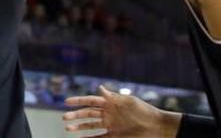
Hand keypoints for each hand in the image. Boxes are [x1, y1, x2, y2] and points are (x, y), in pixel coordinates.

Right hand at [63, 86, 177, 137]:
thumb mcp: (128, 101)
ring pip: (90, 126)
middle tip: (64, 117)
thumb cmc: (143, 111)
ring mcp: (110, 125)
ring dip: (79, 127)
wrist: (156, 126)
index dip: (79, 101)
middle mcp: (108, 114)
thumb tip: (99, 88)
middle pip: (88, 113)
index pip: (91, 100)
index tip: (66, 102)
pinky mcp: (114, 136)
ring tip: (67, 128)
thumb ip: (113, 96)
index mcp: (111, 103)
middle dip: (75, 115)